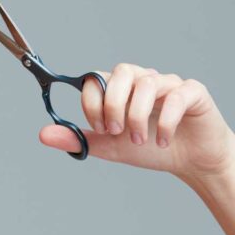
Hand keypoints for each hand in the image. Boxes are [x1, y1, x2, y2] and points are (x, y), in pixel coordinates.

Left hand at [39, 63, 234, 179]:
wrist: (189, 161)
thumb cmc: (148, 148)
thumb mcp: (108, 146)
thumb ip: (78, 138)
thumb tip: (43, 134)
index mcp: (119, 89)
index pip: (96, 79)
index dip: (92, 103)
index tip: (98, 128)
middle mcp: (142, 80)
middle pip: (120, 73)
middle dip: (112, 104)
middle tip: (115, 131)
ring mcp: (168, 84)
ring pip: (146, 84)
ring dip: (137, 116)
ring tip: (139, 140)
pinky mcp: (192, 92)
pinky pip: (175, 96)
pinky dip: (165, 122)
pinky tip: (162, 142)